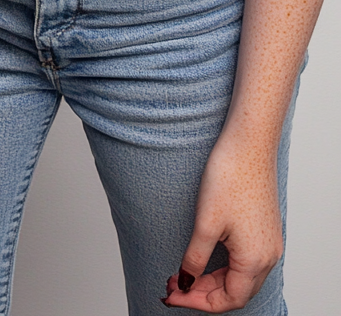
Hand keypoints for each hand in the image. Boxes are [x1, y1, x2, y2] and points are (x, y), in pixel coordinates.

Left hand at [164, 128, 281, 309]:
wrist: (249, 143)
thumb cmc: (230, 177)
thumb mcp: (206, 223)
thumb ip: (195, 259)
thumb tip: (186, 283)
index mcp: (255, 259)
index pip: (228, 300)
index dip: (197, 302)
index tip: (173, 296)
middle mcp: (268, 256)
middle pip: (236, 292)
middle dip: (203, 293)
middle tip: (173, 286)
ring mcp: (269, 242)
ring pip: (241, 278)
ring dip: (212, 281)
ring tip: (183, 274)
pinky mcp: (265, 229)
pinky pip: (246, 261)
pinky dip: (224, 267)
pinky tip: (205, 258)